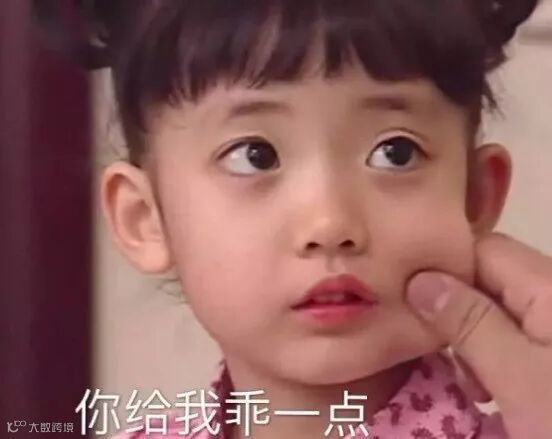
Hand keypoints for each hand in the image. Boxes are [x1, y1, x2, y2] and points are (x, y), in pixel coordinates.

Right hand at [407, 233, 551, 438]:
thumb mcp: (519, 378)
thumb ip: (470, 322)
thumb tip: (420, 280)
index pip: (484, 249)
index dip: (443, 269)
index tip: (410, 304)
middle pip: (490, 277)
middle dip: (455, 310)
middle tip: (441, 354)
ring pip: (498, 308)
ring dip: (472, 338)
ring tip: (470, 382)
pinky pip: (514, 334)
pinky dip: (493, 355)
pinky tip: (488, 387)